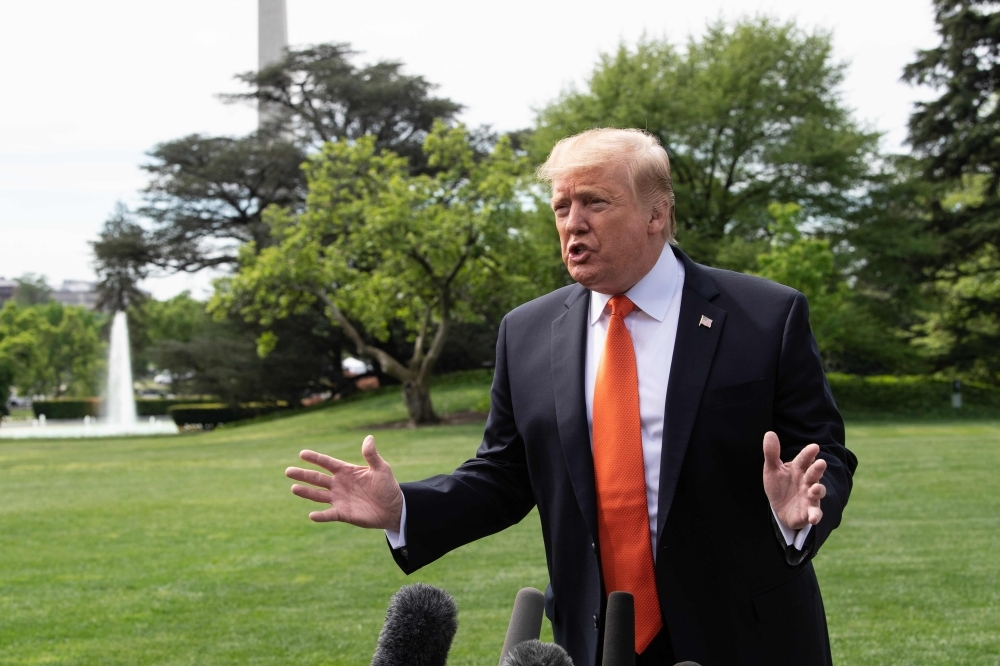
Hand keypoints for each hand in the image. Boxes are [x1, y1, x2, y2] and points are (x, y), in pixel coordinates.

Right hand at [285, 435, 403, 529]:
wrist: (393, 508)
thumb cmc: (387, 486)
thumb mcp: (381, 469)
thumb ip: (372, 455)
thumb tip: (369, 438)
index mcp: (346, 471)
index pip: (327, 463)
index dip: (315, 458)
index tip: (302, 454)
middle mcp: (339, 484)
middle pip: (317, 478)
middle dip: (303, 474)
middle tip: (288, 471)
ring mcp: (339, 499)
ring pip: (318, 495)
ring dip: (306, 492)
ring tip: (293, 488)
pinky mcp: (342, 513)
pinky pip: (328, 514)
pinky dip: (320, 516)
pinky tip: (312, 515)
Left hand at [762, 431, 826, 530]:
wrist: (780, 508)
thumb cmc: (779, 485)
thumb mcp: (772, 469)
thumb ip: (771, 453)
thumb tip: (769, 433)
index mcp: (798, 469)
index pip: (804, 459)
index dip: (809, 453)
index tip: (814, 447)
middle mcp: (807, 481)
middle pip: (814, 473)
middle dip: (817, 469)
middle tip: (821, 463)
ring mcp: (810, 496)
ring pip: (817, 492)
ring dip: (818, 490)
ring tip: (815, 488)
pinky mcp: (809, 511)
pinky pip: (815, 513)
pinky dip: (816, 515)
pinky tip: (814, 518)